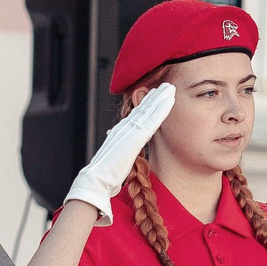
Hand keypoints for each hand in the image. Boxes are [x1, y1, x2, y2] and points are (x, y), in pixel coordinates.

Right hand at [65, 84, 172, 219]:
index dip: (145, 105)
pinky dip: (161, 108)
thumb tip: (120, 155)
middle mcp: (124, 128)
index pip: (135, 116)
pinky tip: (169, 100)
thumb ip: (120, 153)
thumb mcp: (114, 160)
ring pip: (148, 110)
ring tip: (170, 88)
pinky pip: (152, 119)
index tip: (154, 96)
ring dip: (160, 97)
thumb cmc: (104, 175)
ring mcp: (130, 130)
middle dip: (154, 96)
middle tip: (165, 86)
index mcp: (119, 133)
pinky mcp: (136, 136)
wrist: (96, 179)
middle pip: (142, 109)